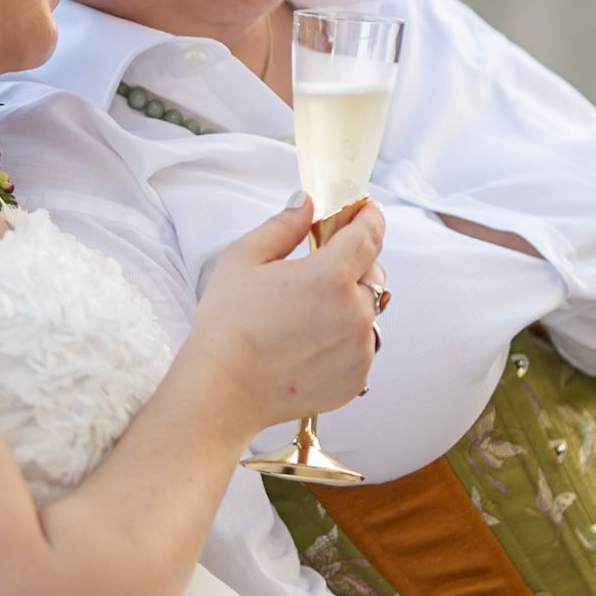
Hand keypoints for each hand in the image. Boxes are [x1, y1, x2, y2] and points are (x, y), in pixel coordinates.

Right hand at [190, 194, 384, 433]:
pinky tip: (310, 344)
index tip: (366, 211)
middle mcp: (354, 312)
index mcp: (330, 276)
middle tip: (323, 268)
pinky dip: (345, 340)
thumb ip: (283, 226)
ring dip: (350, 305)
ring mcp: (359, 349)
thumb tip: (305, 204)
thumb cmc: (227, 326)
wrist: (222, 390)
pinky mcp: (356, 377)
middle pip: (373, 273)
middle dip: (355, 264)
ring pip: (368, 312)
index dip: (370, 217)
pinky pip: (361, 347)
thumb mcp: (243, 259)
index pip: (370, 234)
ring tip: (310, 315)